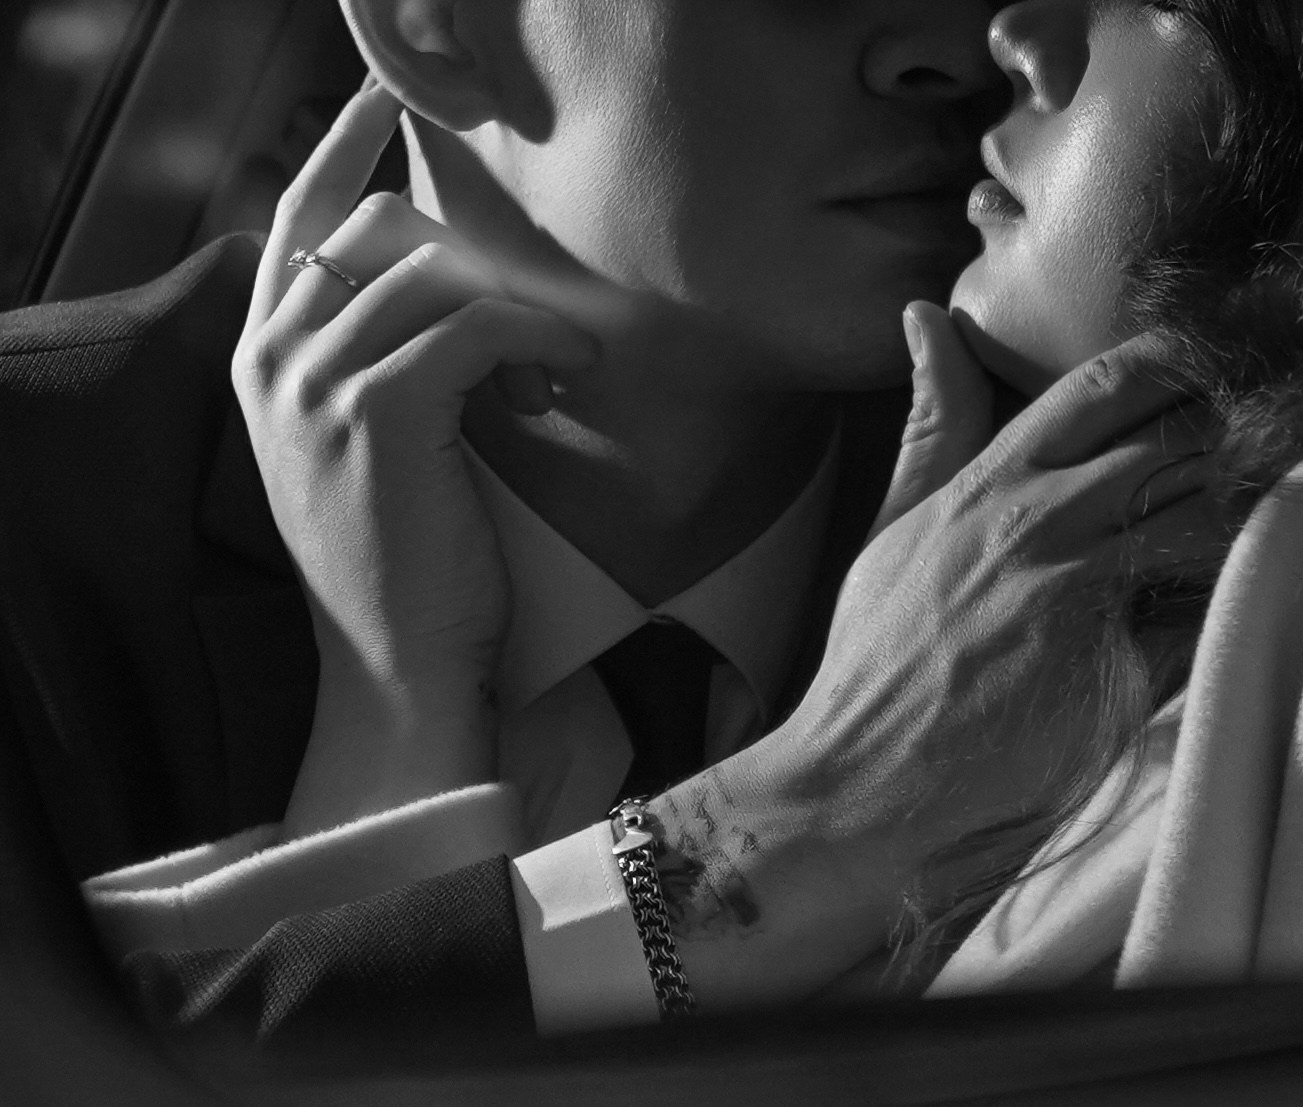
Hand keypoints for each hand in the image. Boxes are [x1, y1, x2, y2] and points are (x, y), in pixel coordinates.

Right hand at [232, 83, 598, 834]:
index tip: (387, 103)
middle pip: (381, 233)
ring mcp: (317, 382)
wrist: (398, 666)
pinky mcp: (380, 409)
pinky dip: (536, 340)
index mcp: (260, 362)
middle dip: (476, 267)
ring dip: (515, 315)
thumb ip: (371, 360)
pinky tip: (562, 380)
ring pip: (436, 277)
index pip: (292, 221)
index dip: (343, 153)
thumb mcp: (362, 448)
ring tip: (549, 381)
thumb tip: (453, 288)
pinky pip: (478, 324)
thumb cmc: (402, 563)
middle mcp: (272, 360)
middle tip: (534, 342)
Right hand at [655, 308, 1230, 1005]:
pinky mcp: (1117, 674)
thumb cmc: (875, 662)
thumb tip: (925, 316)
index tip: (1217, 373)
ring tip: (1270, 539)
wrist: (859, 789)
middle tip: (1270, 460)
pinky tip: (1250, 613)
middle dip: (1239, 442)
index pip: (1108, 383)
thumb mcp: (892, 527)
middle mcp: (1041, 522)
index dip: (1180, 363)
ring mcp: (1081, 595)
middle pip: (1185, 440)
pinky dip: (1238, 609)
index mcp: (992, 481)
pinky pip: (1210, 616)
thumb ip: (932, 424)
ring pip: (1214, 519)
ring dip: (1253, 524)